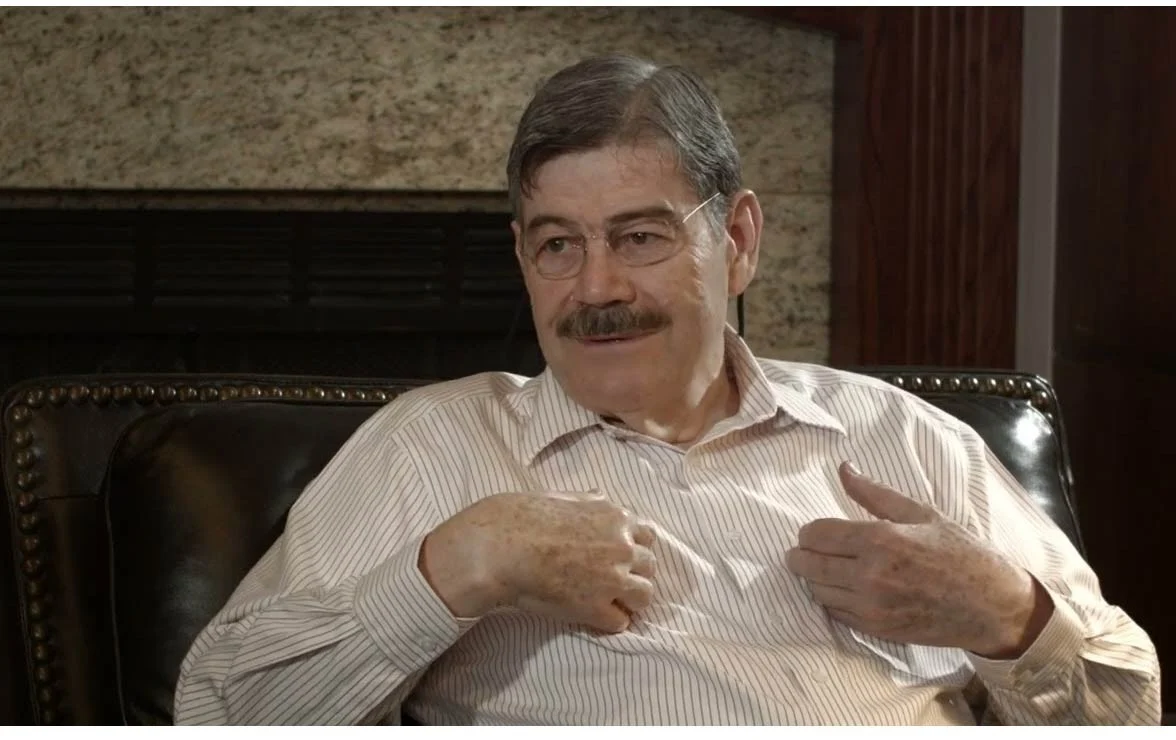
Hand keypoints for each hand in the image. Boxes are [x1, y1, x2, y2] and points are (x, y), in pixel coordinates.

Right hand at [421, 491, 656, 632]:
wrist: (499, 548)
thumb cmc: (521, 517)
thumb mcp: (561, 497)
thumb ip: (587, 501)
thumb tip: (598, 497)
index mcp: (615, 518)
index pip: (647, 536)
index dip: (632, 547)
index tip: (618, 556)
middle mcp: (622, 547)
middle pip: (650, 566)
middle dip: (634, 573)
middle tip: (613, 581)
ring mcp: (612, 579)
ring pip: (645, 596)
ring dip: (629, 599)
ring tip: (609, 602)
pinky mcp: (595, 608)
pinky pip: (620, 622)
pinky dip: (608, 621)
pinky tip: (592, 616)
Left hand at [784, 462, 1051, 657]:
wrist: (992, 605)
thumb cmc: (960, 553)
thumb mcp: (920, 513)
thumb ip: (874, 493)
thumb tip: (843, 469)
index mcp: (880, 540)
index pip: (816, 535)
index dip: (808, 532)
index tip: (812, 531)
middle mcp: (870, 576)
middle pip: (807, 565)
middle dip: (800, 555)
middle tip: (804, 550)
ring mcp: (872, 607)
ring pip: (816, 591)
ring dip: (814, 578)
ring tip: (826, 568)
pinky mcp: (876, 630)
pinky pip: (835, 613)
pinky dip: (831, 600)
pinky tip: (843, 588)